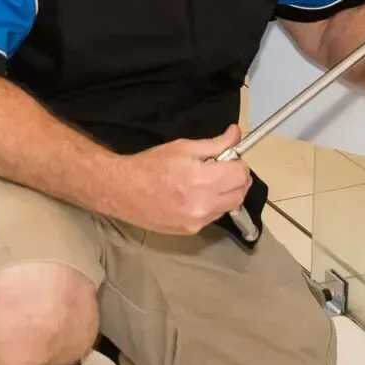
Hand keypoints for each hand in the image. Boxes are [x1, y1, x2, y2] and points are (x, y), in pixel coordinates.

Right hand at [109, 125, 251, 235]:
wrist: (123, 191)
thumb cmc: (150, 165)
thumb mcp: (183, 147)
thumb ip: (215, 143)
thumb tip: (236, 133)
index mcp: (201, 180)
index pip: (240, 174)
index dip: (239, 163)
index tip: (230, 158)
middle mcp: (203, 205)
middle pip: (240, 194)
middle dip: (237, 179)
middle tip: (224, 168)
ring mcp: (197, 221)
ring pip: (230, 207)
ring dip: (227, 193)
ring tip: (208, 182)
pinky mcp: (190, 231)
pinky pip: (213, 217)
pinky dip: (213, 205)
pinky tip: (197, 196)